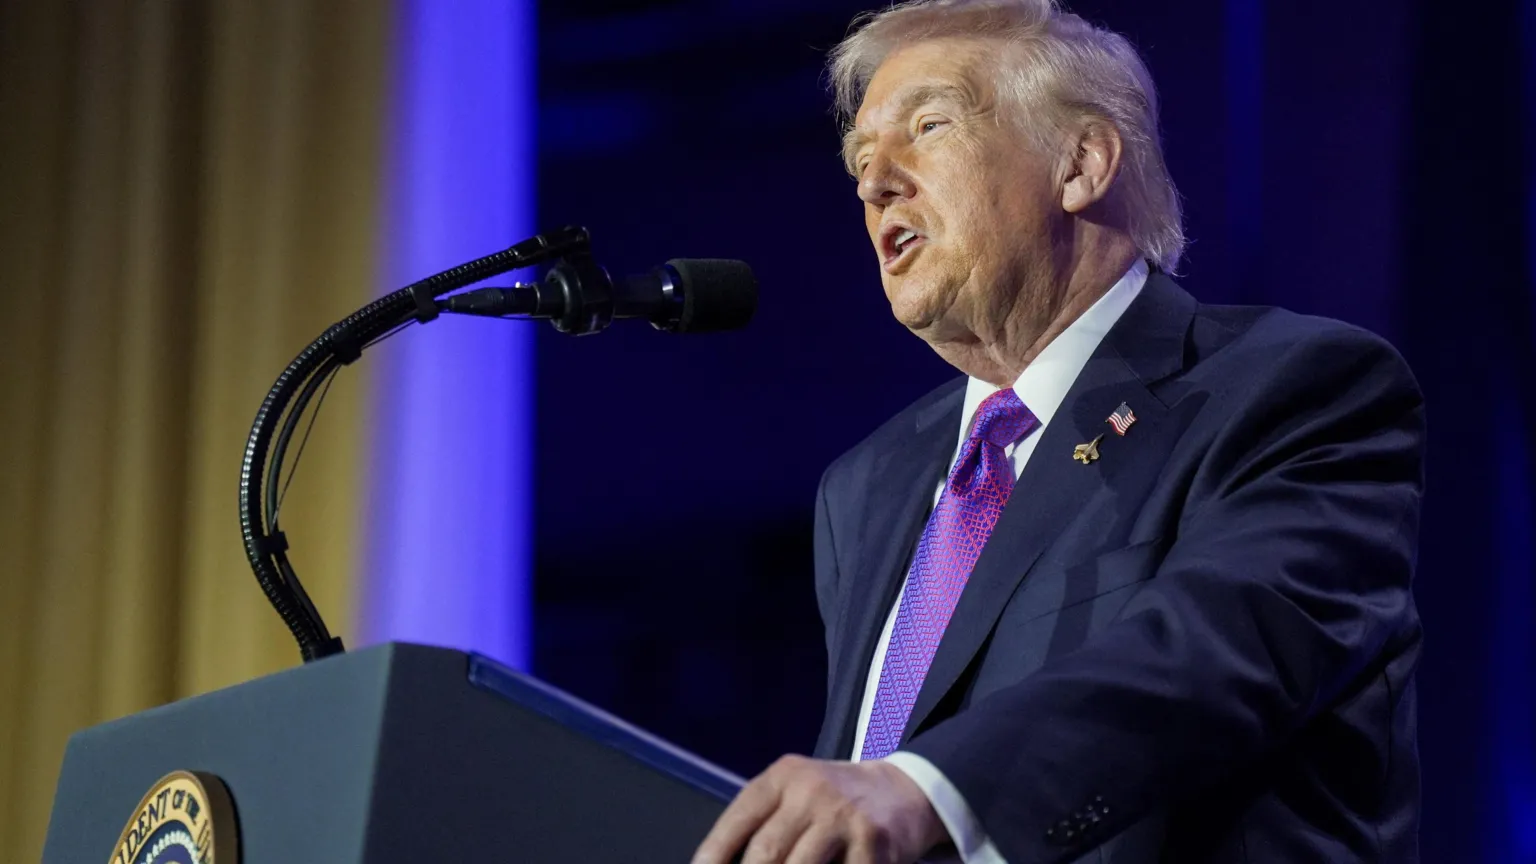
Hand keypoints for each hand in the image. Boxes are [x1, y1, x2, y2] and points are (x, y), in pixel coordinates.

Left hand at [692, 755, 946, 863]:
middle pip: (764, 854)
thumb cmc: (834, 801)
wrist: (903, 790)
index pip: (736, 823)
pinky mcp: (874, 844)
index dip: (712, 857)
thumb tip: (724, 863)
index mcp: (782, 778)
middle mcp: (811, 792)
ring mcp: (844, 818)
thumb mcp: (795, 793)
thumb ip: (763, 823)